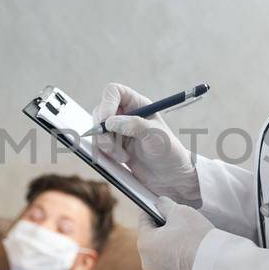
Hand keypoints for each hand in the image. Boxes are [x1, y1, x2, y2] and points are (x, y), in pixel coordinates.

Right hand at [91, 83, 200, 205]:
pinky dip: (105, 153)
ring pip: (97, 130)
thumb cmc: (168, 151)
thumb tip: (110, 122)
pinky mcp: (115, 146)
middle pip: (100, 112)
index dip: (107, 103)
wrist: (171, 177)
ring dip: (105, 144)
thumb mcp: (155, 135)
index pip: (114, 92)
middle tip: (112, 146)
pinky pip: (99, 144)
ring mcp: (119, 131)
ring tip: (123, 157)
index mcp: (138, 105)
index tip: (106, 122)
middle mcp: (126, 115)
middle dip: (102, 130)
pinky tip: (121, 160)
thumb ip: (134, 125)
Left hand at [137, 197, 214, 269]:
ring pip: (161, 255)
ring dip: (169, 248)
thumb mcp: (180, 211)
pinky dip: (177, 262)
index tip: (160, 206)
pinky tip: (189, 255)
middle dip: (163, 231)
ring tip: (185, 240)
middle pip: (152, 239)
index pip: (144, 220)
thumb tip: (159, 203)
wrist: (213, 265)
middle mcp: (147, 262)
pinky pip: (171, 268)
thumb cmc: (195, 236)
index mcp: (145, 243)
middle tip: (178, 224)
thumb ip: (165, 205)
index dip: (153, 210)